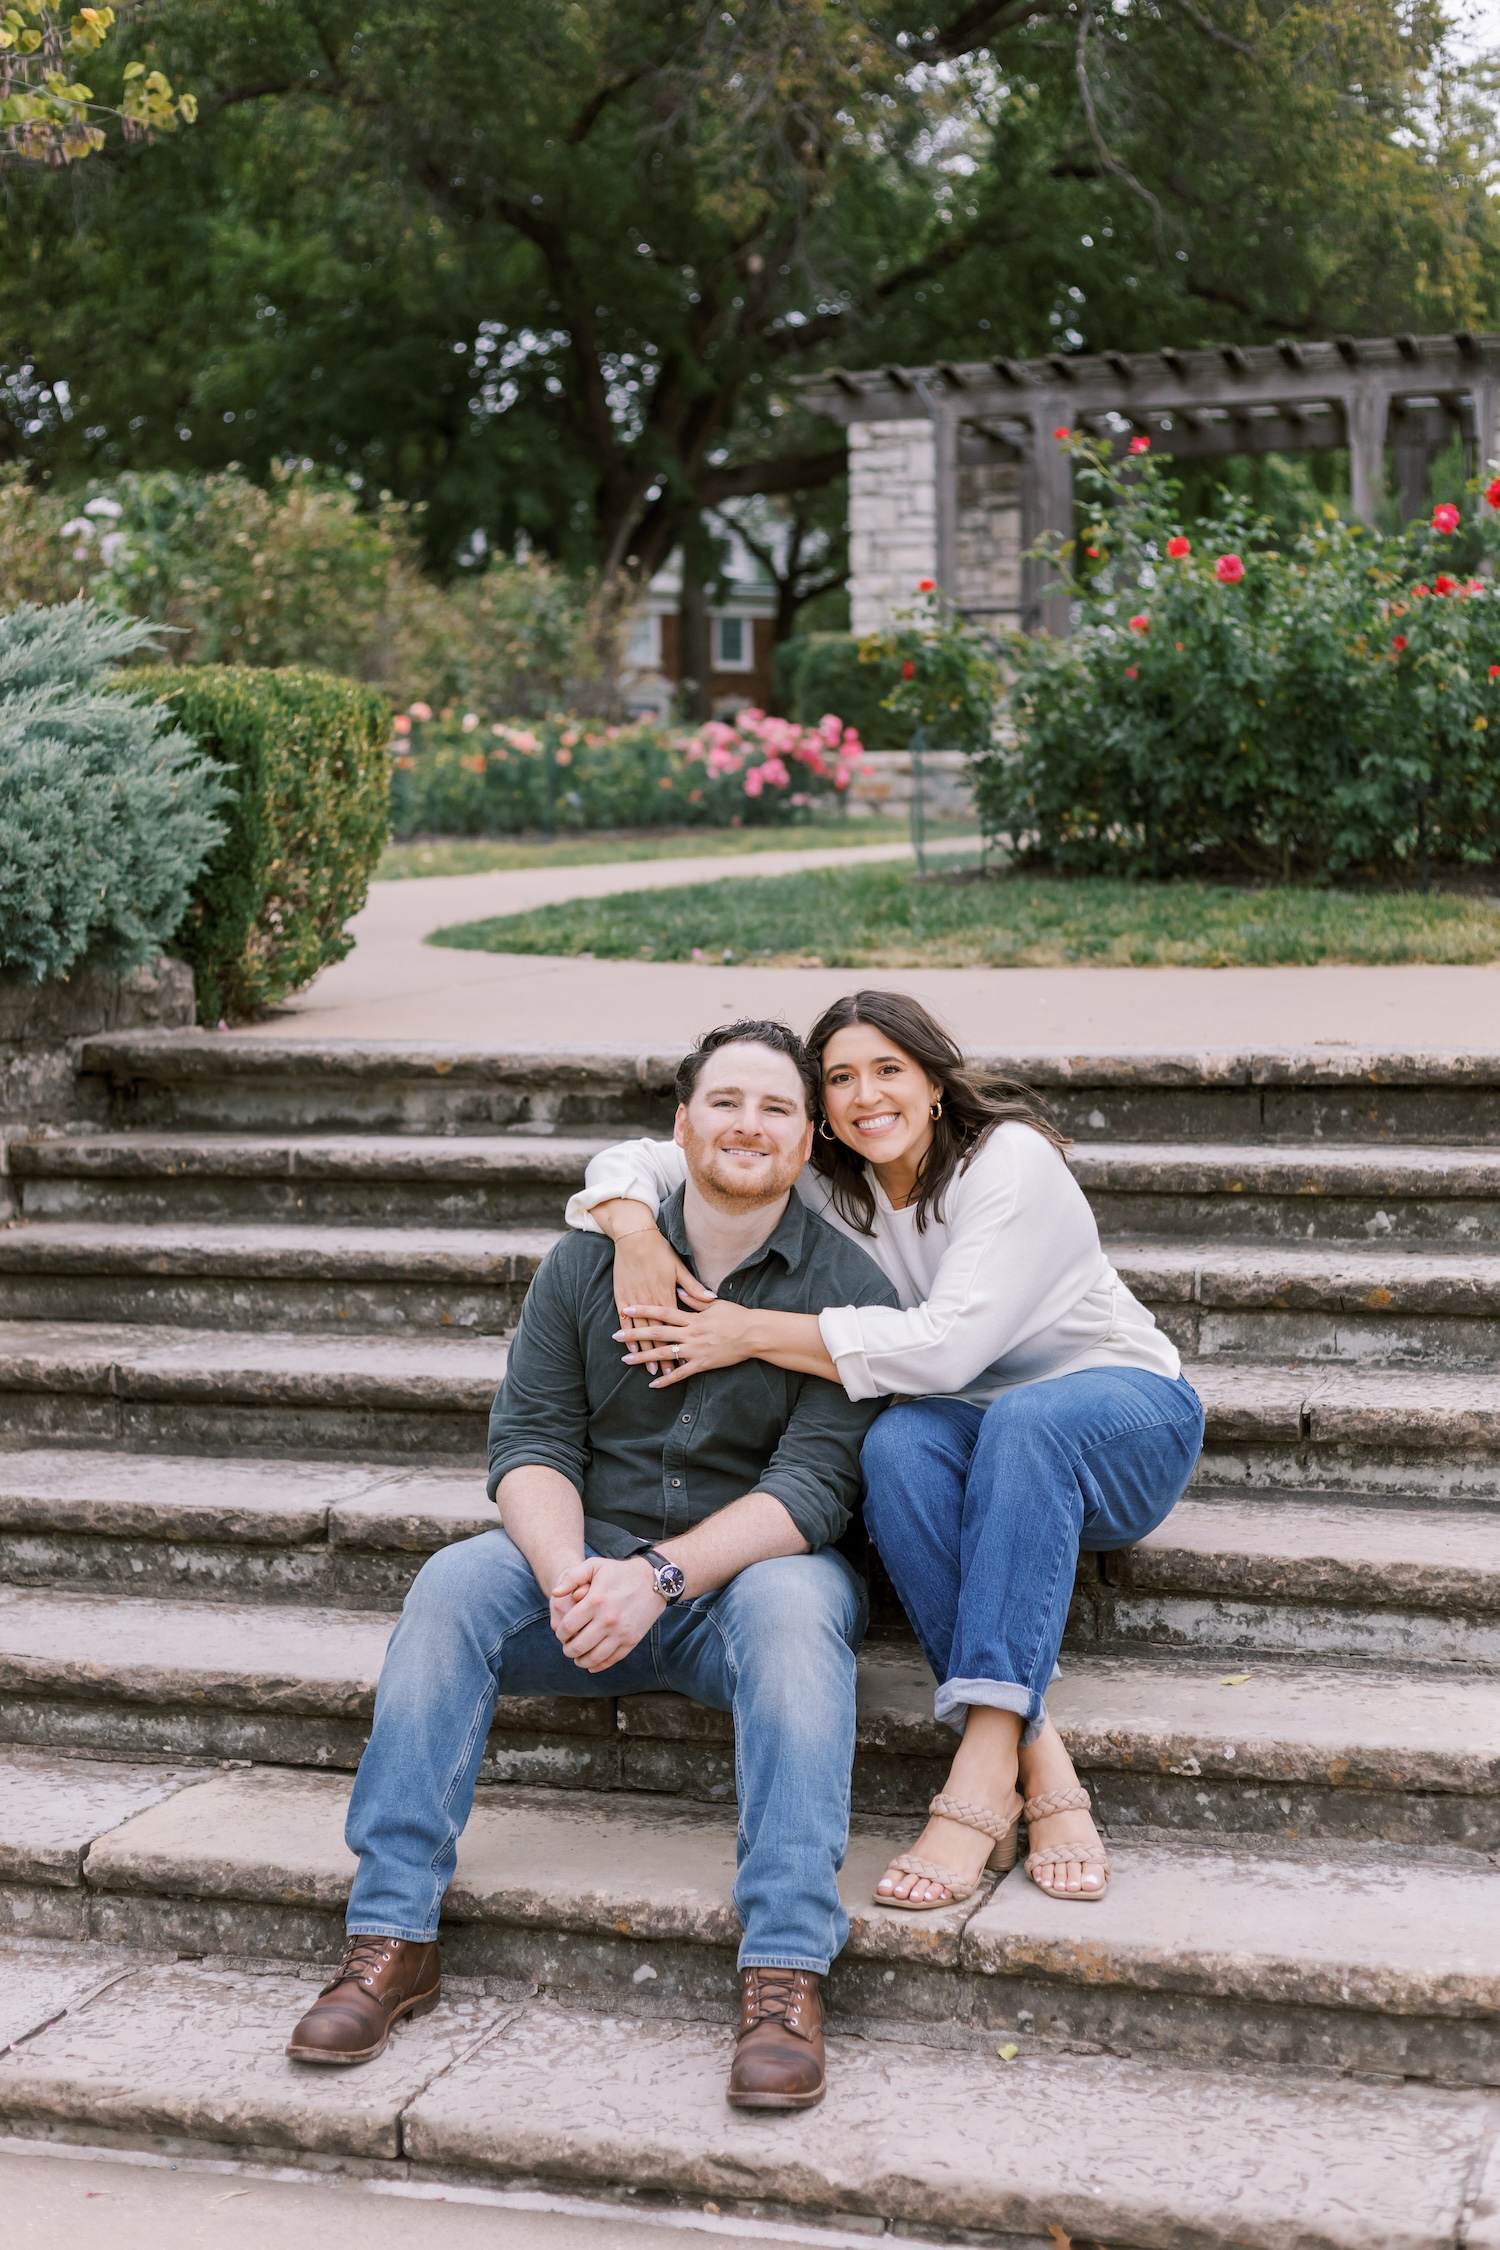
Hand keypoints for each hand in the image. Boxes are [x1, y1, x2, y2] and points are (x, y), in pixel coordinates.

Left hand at [549, 1554, 664, 1672]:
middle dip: (568, 1649)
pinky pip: (611, 1660)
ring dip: (581, 1661)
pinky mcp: (632, 1640)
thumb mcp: (594, 1566)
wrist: (654, 1581)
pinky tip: (591, 1663)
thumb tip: (555, 1593)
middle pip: (579, 1646)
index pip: (568, 1626)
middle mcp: (608, 1619)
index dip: (560, 1633)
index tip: (561, 1633)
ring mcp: (621, 1632)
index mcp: (596, 1601)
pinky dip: (598, 1665)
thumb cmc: (620, 1572)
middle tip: (567, 1647)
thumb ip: (572, 1577)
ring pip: (594, 1658)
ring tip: (577, 1657)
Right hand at [612, 1227, 713, 1375]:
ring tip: (650, 1369)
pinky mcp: (623, 1297)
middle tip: (667, 1373)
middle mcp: (652, 1302)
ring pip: (642, 1332)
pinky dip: (629, 1336)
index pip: (677, 1327)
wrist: (635, 1239)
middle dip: (663, 1355)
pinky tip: (631, 1350)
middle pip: (659, 1335)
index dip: (680, 1344)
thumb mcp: (679, 1268)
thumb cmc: (659, 1252)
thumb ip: (694, 1287)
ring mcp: (636, 1301)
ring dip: (646, 1352)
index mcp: (668, 1296)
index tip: (686, 1360)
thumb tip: (711, 1297)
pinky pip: (625, 1321)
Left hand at [613, 1295, 757, 1388]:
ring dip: (644, 1357)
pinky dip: (667, 1379)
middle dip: (635, 1334)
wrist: (754, 1334)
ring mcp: (695, 1349)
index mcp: (692, 1317)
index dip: (643, 1310)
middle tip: (615, 1335)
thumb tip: (677, 1291)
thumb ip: (693, 1300)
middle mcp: (690, 1333)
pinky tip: (653, 1383)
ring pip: (665, 1354)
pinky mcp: (702, 1364)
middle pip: (657, 1332)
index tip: (626, 1309)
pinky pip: (681, 1373)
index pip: (662, 1311)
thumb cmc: (736, 1316)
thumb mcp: (714, 1304)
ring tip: (626, 1359)